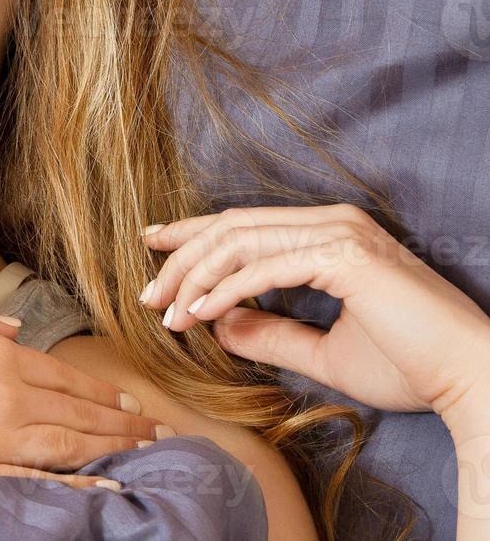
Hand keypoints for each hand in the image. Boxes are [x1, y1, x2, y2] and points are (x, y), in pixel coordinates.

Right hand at [0, 289, 172, 492]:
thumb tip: (11, 330)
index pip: (62, 375)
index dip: (102, 393)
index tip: (130, 405)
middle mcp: (2, 388)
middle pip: (77, 410)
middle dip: (121, 424)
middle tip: (157, 437)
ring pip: (67, 443)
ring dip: (110, 450)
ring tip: (142, 458)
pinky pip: (32, 478)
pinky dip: (73, 483)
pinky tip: (100, 488)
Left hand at [139, 203, 489, 416]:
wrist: (470, 381)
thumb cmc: (409, 366)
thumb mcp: (322, 351)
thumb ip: (269, 334)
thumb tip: (216, 323)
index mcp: (329, 234)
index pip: (244, 225)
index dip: (192, 235)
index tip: (151, 249)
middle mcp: (333, 222)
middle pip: (232, 226)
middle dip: (180, 258)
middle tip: (146, 294)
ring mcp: (341, 234)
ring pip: (240, 241)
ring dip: (195, 277)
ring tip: (165, 312)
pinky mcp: (347, 258)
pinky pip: (267, 268)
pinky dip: (226, 290)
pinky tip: (199, 314)